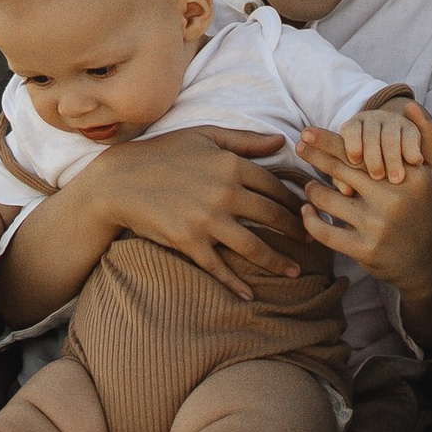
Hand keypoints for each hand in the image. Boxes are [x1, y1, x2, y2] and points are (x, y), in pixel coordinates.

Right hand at [101, 125, 307, 296]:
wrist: (120, 181)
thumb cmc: (164, 153)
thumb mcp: (205, 136)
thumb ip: (246, 140)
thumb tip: (282, 141)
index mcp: (231, 165)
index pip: (276, 187)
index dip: (296, 201)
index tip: (308, 212)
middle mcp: (224, 193)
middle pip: (272, 217)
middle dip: (296, 232)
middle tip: (312, 242)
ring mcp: (207, 220)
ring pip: (254, 246)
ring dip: (278, 262)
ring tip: (296, 272)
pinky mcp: (189, 242)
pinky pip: (219, 267)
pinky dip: (236, 284)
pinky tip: (250, 294)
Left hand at [296, 101, 431, 298]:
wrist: (428, 260)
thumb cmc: (424, 207)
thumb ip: (427, 133)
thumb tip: (410, 104)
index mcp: (407, 174)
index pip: (361, 150)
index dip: (329, 139)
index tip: (307, 131)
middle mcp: (393, 197)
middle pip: (340, 168)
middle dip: (314, 155)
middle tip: (298, 146)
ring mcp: (377, 225)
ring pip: (327, 199)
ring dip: (313, 189)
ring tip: (310, 185)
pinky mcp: (364, 249)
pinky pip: (325, 231)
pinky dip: (310, 220)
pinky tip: (306, 211)